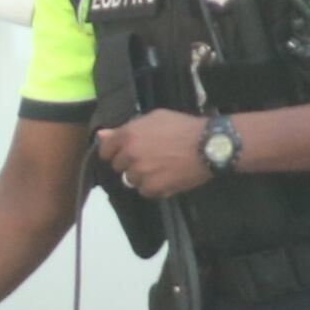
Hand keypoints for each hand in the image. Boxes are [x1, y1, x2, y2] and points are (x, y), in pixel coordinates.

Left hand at [96, 108, 214, 198]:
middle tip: (149, 158)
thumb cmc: (183, 127)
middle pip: (118, 166)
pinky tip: (166, 176)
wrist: (208, 145)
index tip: (124, 152)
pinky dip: (153, 186)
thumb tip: (101, 135)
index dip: (114, 152)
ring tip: (160, 167)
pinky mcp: (153, 187)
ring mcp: (141, 172)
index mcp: (128, 135)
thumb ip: (125, 128)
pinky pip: (145, 191)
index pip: (105, 150)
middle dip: (129, 163)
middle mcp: (130, 154)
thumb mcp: (154, 118)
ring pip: (131, 180)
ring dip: (141, 176)